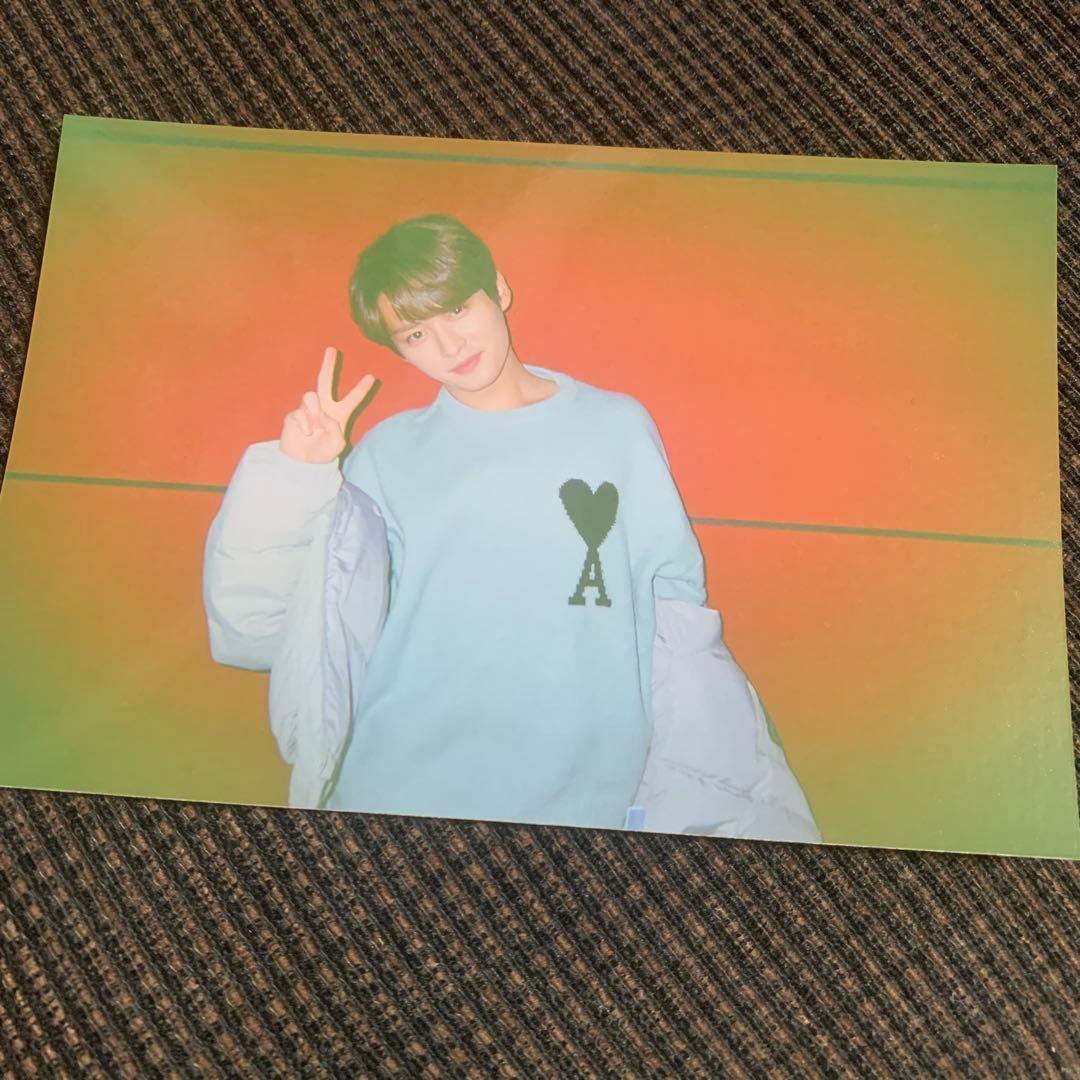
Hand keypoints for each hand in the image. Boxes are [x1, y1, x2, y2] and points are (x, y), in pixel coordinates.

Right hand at [280, 347, 375, 463]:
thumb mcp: (337, 445)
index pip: (352, 399)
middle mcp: (324, 408)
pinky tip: (306, 434)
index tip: (371, 377)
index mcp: (339, 414)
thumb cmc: (323, 452)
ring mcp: (308, 410)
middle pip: (325, 381)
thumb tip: (323, 414)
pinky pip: (299, 412)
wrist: (303, 462)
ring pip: (310, 396)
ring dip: (313, 410)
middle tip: (332, 349)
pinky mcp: (294, 415)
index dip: (361, 389)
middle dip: (328, 365)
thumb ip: (335, 429)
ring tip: (314, 427)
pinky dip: (304, 424)